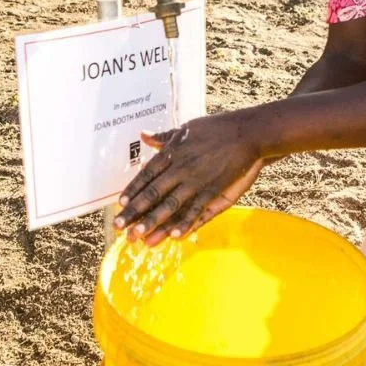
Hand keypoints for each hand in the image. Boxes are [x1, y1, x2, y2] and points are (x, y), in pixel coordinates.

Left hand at [113, 112, 265, 245]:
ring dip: (153, 222)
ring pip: (170, 205)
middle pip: (153, 193)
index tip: (120, 204)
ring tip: (138, 236)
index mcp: (173, 153)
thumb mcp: (187, 128)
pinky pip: (196, 210)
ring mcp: (197, 181)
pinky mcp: (213, 191)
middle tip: (119, 226)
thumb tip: (144, 135)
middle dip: (135, 211)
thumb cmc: (217, 128)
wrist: (247, 133)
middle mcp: (181, 168)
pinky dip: (185, 223)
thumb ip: (165, 136)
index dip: (133, 190)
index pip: (147, 174)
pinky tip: (173, 236)